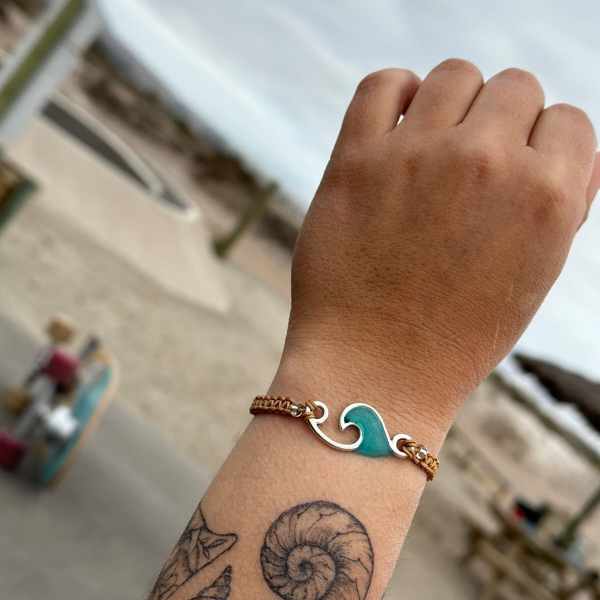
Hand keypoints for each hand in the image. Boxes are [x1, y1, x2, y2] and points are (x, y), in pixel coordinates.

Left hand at [275, 60, 598, 432]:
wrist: (374, 372)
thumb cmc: (457, 335)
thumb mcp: (535, 275)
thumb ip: (562, 202)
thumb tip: (571, 145)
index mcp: (546, 195)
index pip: (567, 120)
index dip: (543, 147)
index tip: (516, 172)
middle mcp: (485, 163)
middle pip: (514, 86)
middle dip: (503, 121)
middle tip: (475, 166)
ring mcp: (415, 156)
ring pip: (454, 75)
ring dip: (454, 103)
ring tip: (436, 145)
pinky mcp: (355, 162)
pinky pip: (382, 84)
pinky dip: (396, 93)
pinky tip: (397, 126)